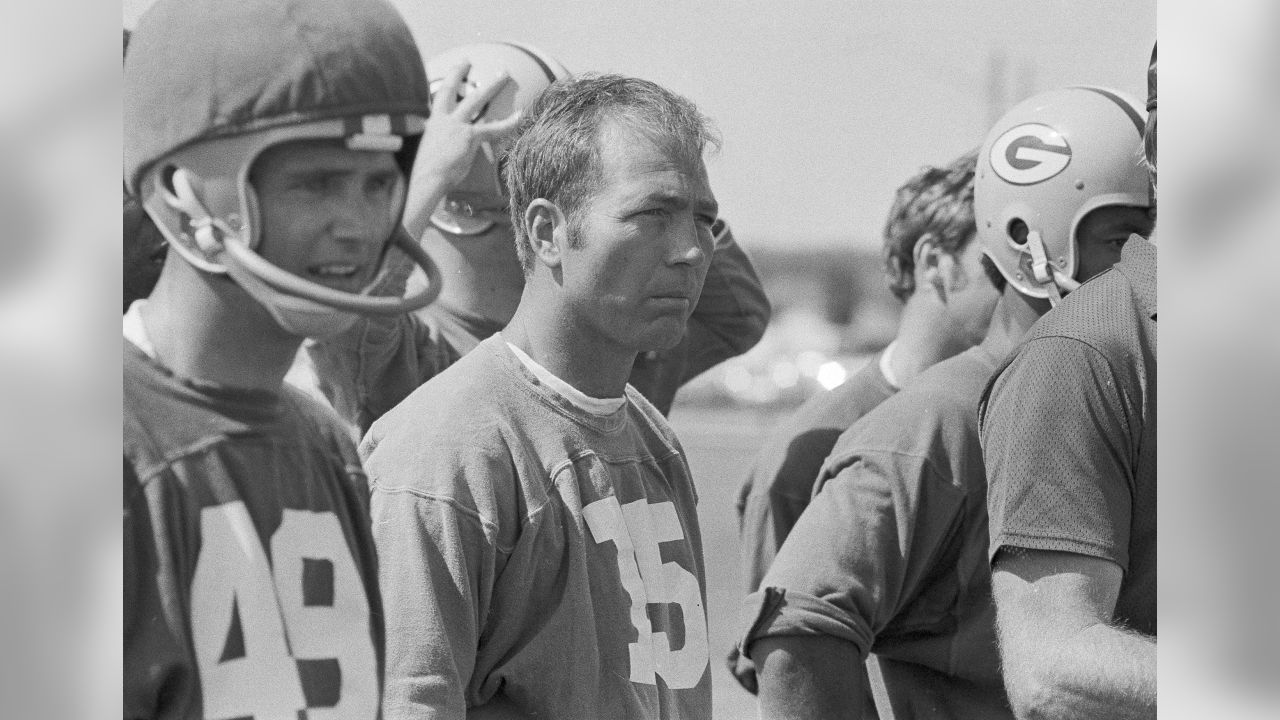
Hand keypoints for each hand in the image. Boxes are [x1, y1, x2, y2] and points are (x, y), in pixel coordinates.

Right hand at [403, 64, 519, 236]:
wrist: (426, 180)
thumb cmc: (427, 174)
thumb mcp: (431, 153)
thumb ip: (443, 143)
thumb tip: (455, 147)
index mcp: (431, 122)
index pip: (439, 95)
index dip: (448, 79)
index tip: (456, 67)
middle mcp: (443, 119)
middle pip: (452, 89)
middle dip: (461, 73)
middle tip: (468, 61)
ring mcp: (456, 126)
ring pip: (476, 100)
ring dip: (492, 85)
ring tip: (504, 73)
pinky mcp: (469, 136)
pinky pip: (493, 128)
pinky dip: (508, 123)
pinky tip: (520, 116)